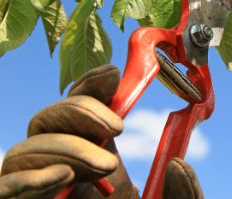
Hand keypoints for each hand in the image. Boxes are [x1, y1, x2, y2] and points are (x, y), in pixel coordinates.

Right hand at [0, 66, 203, 198]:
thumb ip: (182, 197)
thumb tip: (176, 164)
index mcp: (97, 163)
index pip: (81, 109)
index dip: (90, 86)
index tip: (112, 75)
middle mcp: (64, 173)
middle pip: (48, 119)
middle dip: (80, 111)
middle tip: (117, 127)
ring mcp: (39, 194)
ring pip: (26, 146)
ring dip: (65, 144)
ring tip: (105, 163)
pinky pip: (3, 187)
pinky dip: (27, 179)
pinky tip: (62, 181)